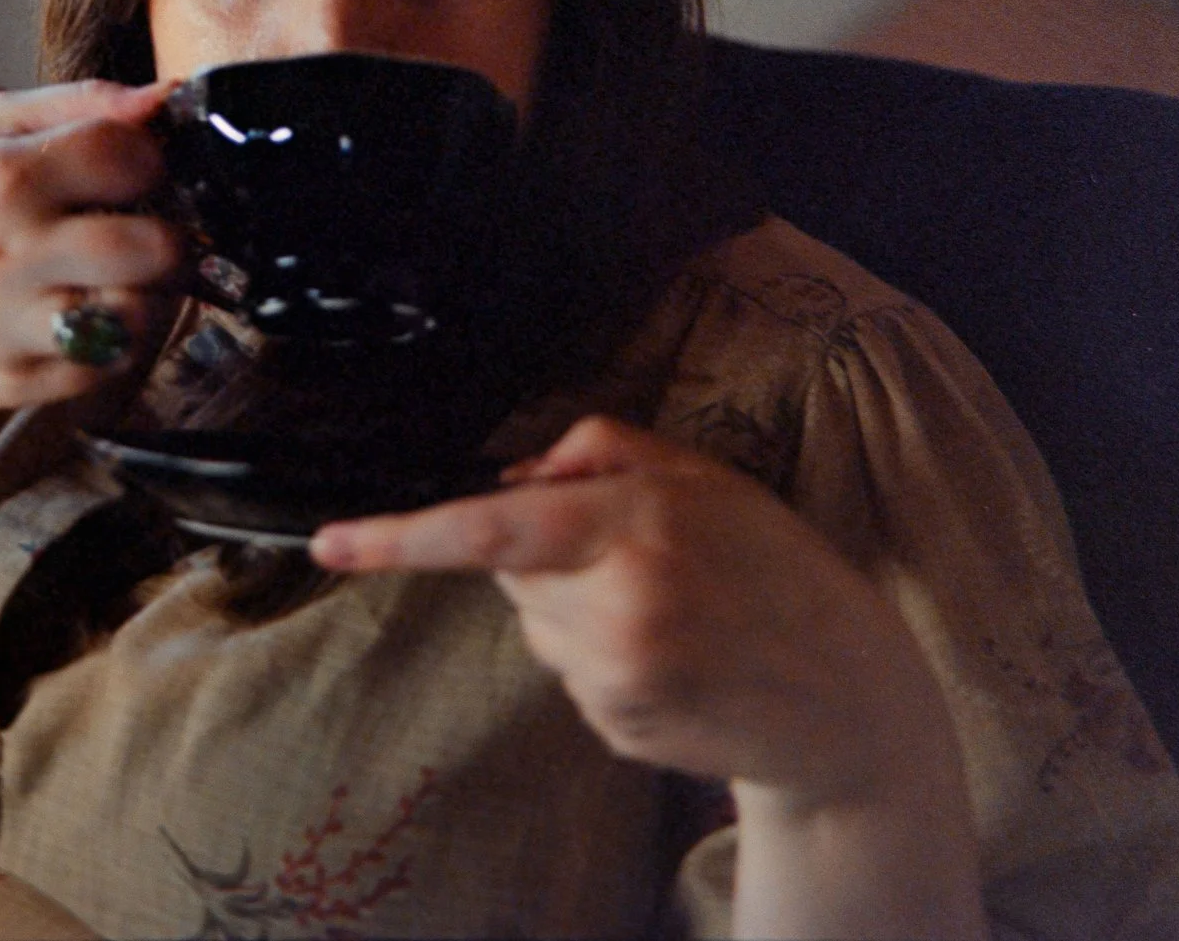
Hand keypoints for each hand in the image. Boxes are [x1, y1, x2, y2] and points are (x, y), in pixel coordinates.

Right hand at [0, 79, 185, 412]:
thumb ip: (77, 103)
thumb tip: (163, 97)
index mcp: (1, 173)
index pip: (131, 157)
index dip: (151, 166)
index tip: (136, 178)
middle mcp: (6, 249)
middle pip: (156, 248)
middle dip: (168, 241)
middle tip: (147, 237)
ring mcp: (8, 323)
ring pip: (140, 315)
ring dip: (144, 298)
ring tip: (114, 281)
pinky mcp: (12, 381)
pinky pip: (104, 366)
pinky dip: (105, 346)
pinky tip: (75, 319)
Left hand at [309, 415, 952, 805]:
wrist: (848, 702)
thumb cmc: (777, 571)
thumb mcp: (706, 478)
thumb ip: (602, 450)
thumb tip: (511, 470)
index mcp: (637, 526)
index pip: (492, 525)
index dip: (401, 534)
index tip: (330, 541)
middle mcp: (618, 605)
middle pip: (511, 570)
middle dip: (549, 557)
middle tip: (645, 564)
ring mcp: (613, 677)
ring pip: (536, 625)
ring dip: (578, 611)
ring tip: (672, 617)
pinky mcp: (614, 727)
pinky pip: (569, 675)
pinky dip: (604, 662)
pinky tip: (675, 662)